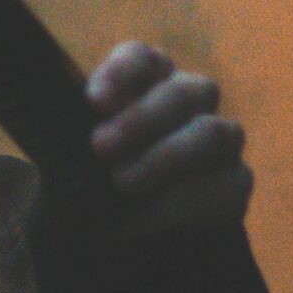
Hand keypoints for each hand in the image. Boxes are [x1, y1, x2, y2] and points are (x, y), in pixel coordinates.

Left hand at [85, 40, 252, 236]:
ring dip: (164, 156)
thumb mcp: (72, 158)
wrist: (120, 233)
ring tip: (122, 182)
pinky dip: (176, 204)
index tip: (94, 101)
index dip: (123, 72)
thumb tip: (58, 144)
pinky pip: (221, 186)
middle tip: (100, 146)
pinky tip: (141, 218)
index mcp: (146, 83)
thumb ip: (71, 142)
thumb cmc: (92, 180)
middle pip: (180, 93)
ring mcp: (217, 140)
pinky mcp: (233, 183)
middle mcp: (189, 102)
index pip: (144, 59)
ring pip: (210, 133)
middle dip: (140, 119)